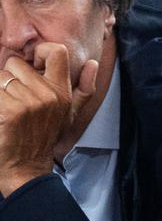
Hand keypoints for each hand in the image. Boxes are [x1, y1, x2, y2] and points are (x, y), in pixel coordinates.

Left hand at [0, 43, 98, 195]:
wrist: (24, 169)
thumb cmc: (44, 139)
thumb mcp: (69, 115)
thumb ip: (84, 89)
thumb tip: (92, 63)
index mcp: (62, 92)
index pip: (55, 52)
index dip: (39, 53)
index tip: (33, 66)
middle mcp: (48, 95)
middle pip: (15, 63)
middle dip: (9, 77)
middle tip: (14, 98)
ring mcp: (28, 103)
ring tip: (6, 108)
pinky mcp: (8, 112)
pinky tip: (1, 117)